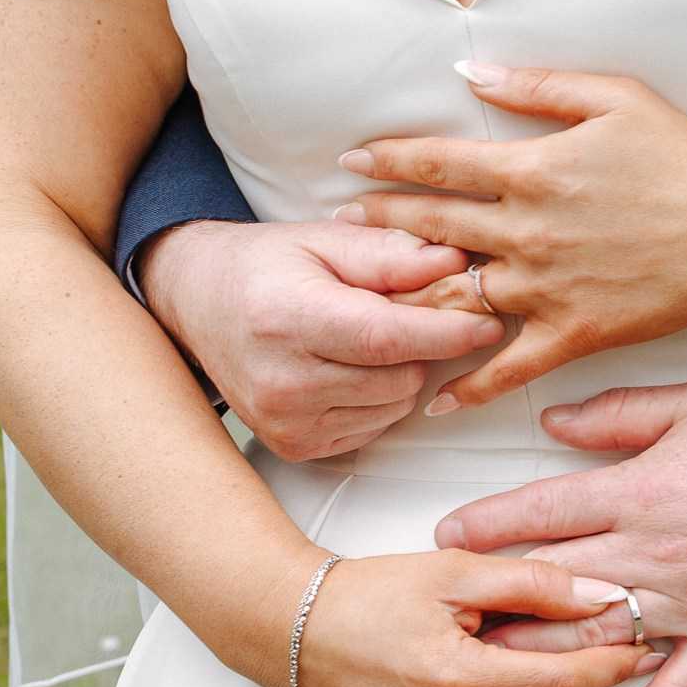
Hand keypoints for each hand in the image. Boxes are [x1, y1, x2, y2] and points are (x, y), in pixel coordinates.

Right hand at [136, 218, 501, 458]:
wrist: (197, 303)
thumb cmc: (265, 266)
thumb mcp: (324, 239)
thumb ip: (390, 254)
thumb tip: (456, 262)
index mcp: (287, 318)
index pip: (386, 338)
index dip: (446, 332)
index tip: (488, 322)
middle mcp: (282, 380)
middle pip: (399, 378)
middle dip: (421, 346)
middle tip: (403, 312)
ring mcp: (285, 422)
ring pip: (393, 407)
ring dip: (399, 374)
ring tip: (363, 338)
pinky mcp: (293, 446)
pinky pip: (372, 428)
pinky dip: (376, 399)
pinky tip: (347, 368)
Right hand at [293, 549, 660, 686]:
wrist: (292, 632)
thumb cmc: (370, 596)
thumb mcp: (455, 572)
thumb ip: (535, 583)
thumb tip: (602, 599)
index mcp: (459, 679)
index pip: (566, 683)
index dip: (610, 665)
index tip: (636, 649)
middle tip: (561, 655)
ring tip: (500, 670)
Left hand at [338, 64, 686, 409]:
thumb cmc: (680, 157)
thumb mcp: (613, 98)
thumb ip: (536, 85)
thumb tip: (469, 70)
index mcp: (534, 169)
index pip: (439, 163)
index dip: (388, 159)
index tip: (351, 161)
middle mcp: (528, 230)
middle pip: (431, 227)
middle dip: (377, 222)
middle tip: (338, 222)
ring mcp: (546, 287)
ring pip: (455, 296)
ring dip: (403, 296)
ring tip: (362, 297)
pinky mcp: (573, 333)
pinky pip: (507, 366)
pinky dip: (468, 384)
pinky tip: (433, 394)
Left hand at [430, 381, 686, 686]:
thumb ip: (619, 415)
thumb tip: (551, 424)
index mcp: (645, 488)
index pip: (543, 512)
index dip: (485, 526)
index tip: (445, 540)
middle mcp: (659, 552)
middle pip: (555, 586)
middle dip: (495, 605)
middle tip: (445, 623)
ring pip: (598, 644)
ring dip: (539, 665)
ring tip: (487, 682)